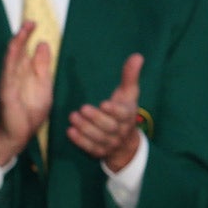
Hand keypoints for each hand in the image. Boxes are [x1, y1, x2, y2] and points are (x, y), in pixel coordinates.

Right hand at [0, 23, 54, 167]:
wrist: (19, 134)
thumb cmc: (30, 111)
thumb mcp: (43, 85)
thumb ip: (42, 66)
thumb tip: (43, 44)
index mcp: (24, 73)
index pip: (25, 51)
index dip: (29, 37)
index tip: (35, 24)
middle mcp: (14, 75)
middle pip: (17, 51)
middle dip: (22, 36)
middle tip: (30, 21)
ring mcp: (8, 82)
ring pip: (11, 59)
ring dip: (16, 44)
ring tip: (22, 31)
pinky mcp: (6, 92)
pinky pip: (7, 73)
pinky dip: (10, 60)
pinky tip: (13, 50)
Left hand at [68, 54, 143, 171]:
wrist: (125, 143)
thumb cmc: (124, 111)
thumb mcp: (129, 94)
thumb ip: (130, 75)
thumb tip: (137, 55)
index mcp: (128, 116)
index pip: (123, 114)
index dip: (114, 111)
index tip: (103, 104)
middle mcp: (121, 131)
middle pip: (109, 127)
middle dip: (95, 119)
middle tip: (82, 109)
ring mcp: (110, 143)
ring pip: (98, 138)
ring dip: (85, 128)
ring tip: (72, 117)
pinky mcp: (99, 151)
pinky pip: (90, 148)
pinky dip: (80, 141)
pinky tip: (70, 131)